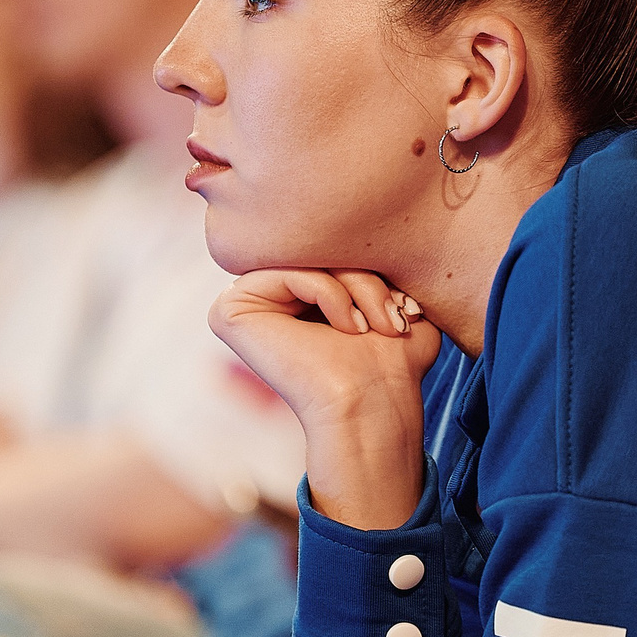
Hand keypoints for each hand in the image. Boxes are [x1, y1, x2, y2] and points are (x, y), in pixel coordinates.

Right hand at [211, 270, 440, 530]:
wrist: (375, 405)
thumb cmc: (390, 365)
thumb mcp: (397, 298)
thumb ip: (383, 265)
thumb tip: (378, 231)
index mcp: (293, 291)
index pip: (331, 246)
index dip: (371, 265)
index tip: (406, 308)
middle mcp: (262, 295)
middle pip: (317, 247)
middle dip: (366, 275)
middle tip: (394, 318)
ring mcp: (241, 302)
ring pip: (305, 257)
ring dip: (357, 286)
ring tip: (377, 326)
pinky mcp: (229, 312)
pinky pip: (287, 270)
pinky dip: (329, 292)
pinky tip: (349, 328)